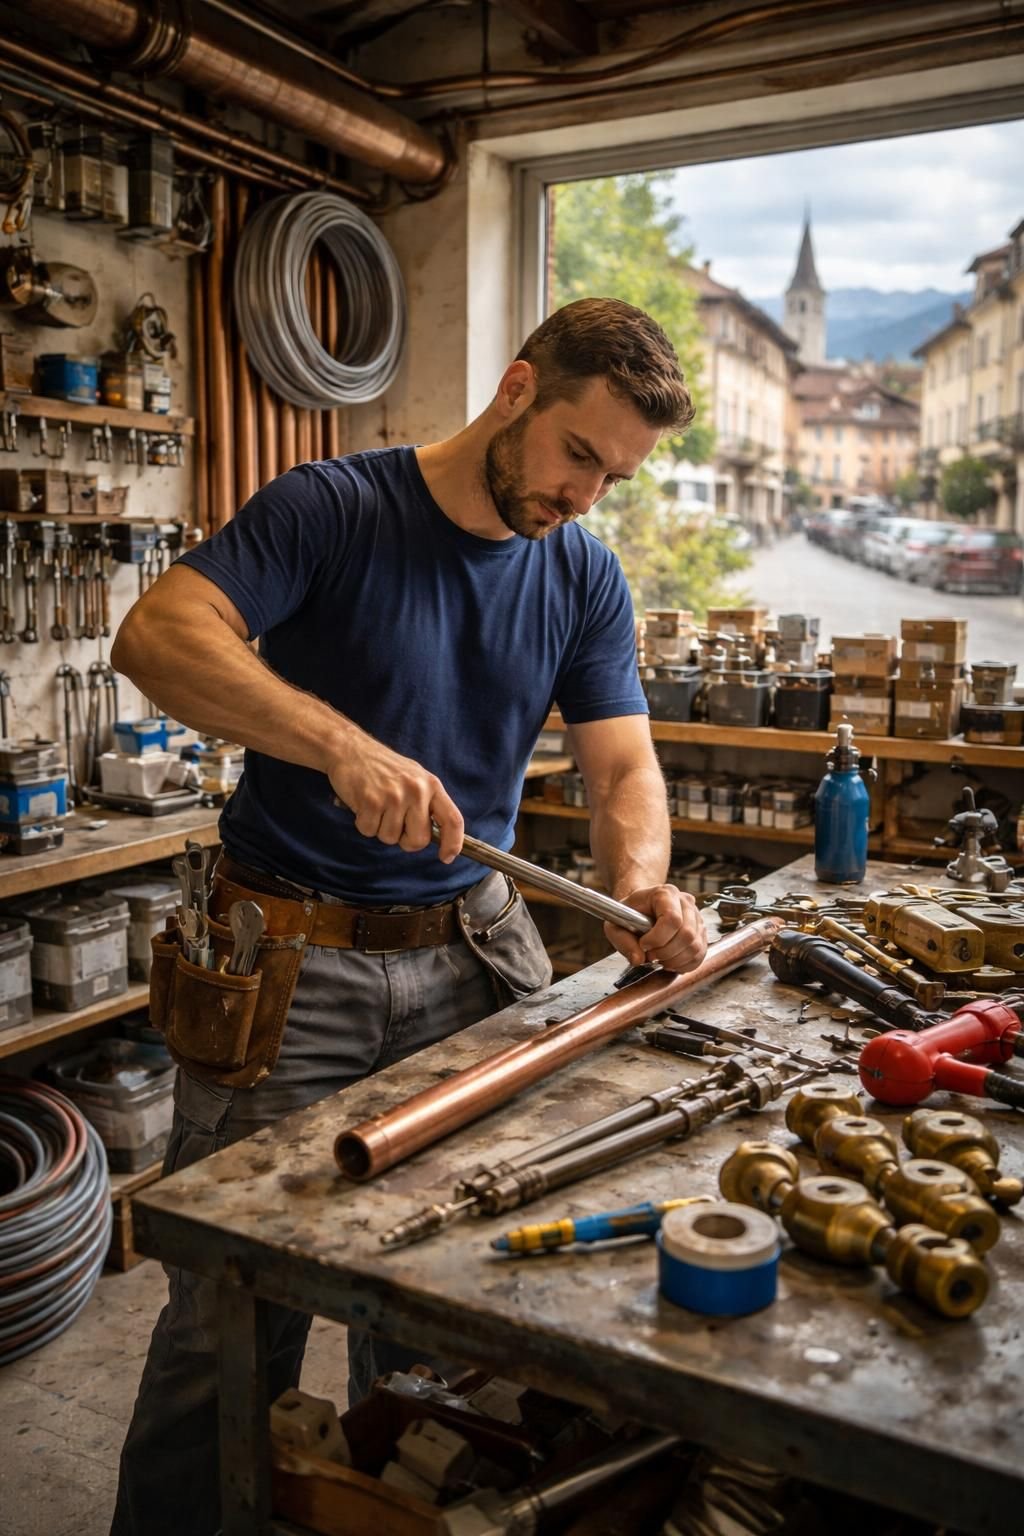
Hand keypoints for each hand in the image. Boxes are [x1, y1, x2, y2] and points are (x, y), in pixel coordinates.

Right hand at [327, 734, 463, 861]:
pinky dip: (363, 823)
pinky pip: (369, 831)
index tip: (446, 857)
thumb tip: (437, 835)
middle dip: (405, 840)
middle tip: (394, 823)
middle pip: (419, 840)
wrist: (351, 749)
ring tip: (376, 806)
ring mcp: (394, 796)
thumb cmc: (383, 767)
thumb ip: (427, 803)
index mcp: (431, 785)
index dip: (453, 843)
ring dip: (380, 828)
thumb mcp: (415, 778)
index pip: (453, 819)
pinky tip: (363, 804)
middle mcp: (417, 790)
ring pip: (390, 838)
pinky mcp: (371, 801)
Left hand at [604, 884, 706, 973]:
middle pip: (686, 934)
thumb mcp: (616, 925)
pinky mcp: (701, 932)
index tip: (644, 944)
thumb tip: (639, 959)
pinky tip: (670, 962)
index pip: (672, 919)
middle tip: (650, 955)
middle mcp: (685, 902)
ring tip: (659, 959)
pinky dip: (684, 964)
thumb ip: (623, 942)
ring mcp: (697, 917)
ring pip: (695, 947)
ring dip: (675, 960)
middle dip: (666, 952)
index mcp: (665, 893)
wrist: (642, 909)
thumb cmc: (630, 914)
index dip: (658, 938)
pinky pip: (700, 955)